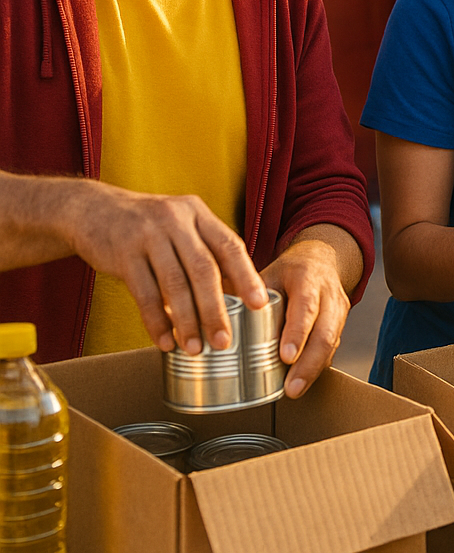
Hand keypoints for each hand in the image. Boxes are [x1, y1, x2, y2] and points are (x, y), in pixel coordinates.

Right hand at [64, 185, 266, 353]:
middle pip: (204, 269)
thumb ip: (206, 251)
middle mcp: (176, 220)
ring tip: (195, 348)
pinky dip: (156, 321)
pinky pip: (144, 294)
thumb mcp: (180, 224)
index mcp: (197, 213)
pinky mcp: (122, 253)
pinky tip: (165, 341)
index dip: (247, 276)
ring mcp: (147, 235)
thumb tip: (237, 293)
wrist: (90, 209)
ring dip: (187, 321)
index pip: (230, 246)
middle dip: (216, 309)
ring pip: (174, 285)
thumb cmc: (146, 225)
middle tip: (224, 340)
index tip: (260, 304)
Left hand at [260, 234, 351, 397]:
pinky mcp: (340, 326)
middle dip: (308, 363)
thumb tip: (209, 316)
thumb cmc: (289, 271)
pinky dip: (317, 367)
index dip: (297, 333)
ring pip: (331, 343)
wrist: (321, 261)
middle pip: (325, 333)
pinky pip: (331, 349)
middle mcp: (328, 295)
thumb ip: (245, 294)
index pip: (305, 307)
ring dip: (312, 370)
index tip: (285, 356)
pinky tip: (302, 381)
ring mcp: (338, 312)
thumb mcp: (267, 272)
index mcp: (307, 278)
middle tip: (291, 387)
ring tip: (294, 390)